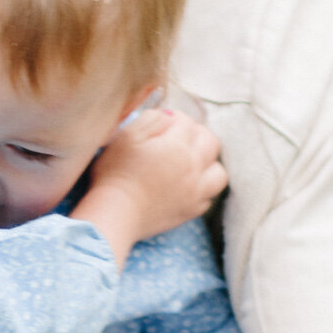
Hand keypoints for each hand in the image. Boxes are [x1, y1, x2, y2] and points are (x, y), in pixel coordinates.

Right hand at [75, 111, 225, 263]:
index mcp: (177, 146)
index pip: (187, 122)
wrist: (114, 214)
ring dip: (208, 164)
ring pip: (218, 173)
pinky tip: (185, 188)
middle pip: (211, 142)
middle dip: (197, 136)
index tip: (160, 124)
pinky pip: (208, 198)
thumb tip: (169, 117)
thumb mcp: (126, 136)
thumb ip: (151, 119)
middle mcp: (193, 168)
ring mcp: (195, 192)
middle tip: (178, 139)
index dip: (174, 119)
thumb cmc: (115, 173)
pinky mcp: (189, 211)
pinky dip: (201, 190)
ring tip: (191, 165)